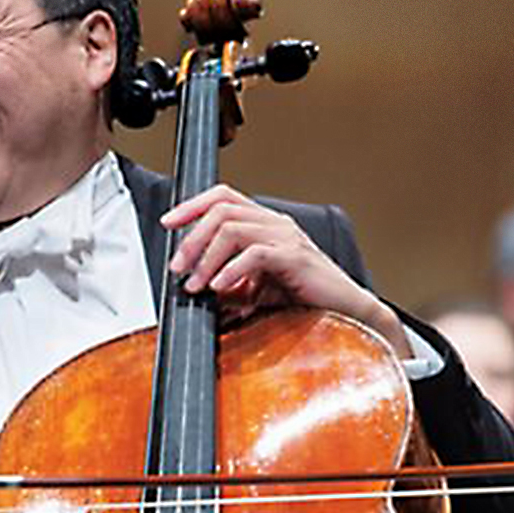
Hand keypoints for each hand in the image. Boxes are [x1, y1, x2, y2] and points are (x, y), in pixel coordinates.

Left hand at [161, 184, 409, 355]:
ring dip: (206, 258)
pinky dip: (231, 270)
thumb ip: (226, 281)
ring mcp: (287, 238)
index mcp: (265, 224)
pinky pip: (255, 254)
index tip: (167, 222)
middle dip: (192, 238)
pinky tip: (220, 287)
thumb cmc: (303, 300)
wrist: (346, 314)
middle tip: (178, 267)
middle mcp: (276, 224)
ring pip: (232, 229)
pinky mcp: (296, 257)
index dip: (192, 205)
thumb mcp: (254, 288)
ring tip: (195, 284)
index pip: (223, 198)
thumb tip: (191, 284)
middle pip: (222, 210)